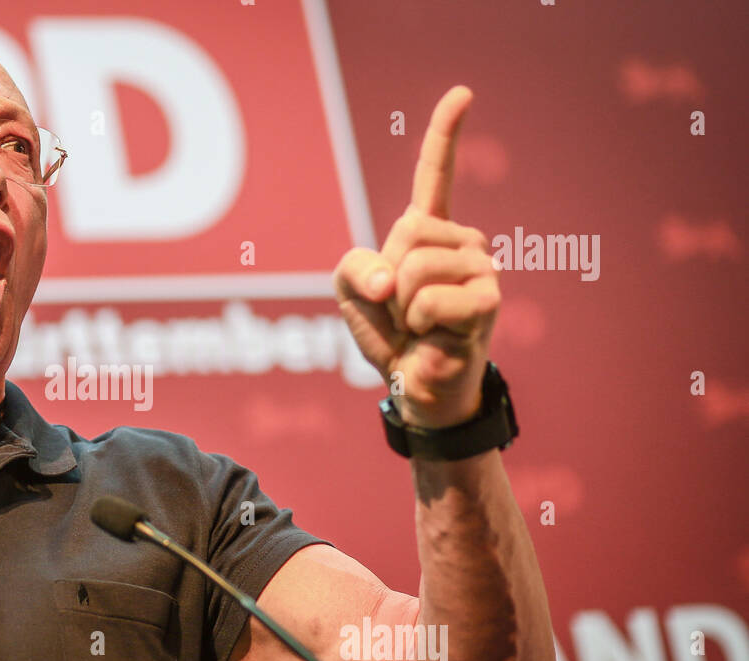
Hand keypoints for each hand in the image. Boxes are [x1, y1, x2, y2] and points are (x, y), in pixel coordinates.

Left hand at [334, 86, 498, 428]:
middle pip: (406, 231)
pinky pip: (426, 298)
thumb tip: (392, 280)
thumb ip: (355, 268)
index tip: (463, 93)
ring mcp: (481, 269)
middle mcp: (464, 242)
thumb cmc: (391, 335)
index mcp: (431, 233)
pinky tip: (435, 335)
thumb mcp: (352, 294)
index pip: (435, 176)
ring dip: (402, 303)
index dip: (445, 135)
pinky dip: (417, 321)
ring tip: (420, 324)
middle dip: (387, 275)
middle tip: (404, 308)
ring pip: (414, 266)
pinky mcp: (487, 300)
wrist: (417, 387)